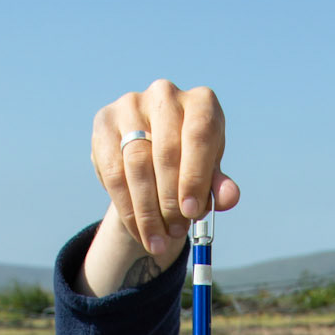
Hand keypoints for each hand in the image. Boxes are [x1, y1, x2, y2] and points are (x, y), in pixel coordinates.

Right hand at [89, 80, 239, 268]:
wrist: (152, 157)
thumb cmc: (189, 165)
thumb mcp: (208, 176)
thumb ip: (218, 186)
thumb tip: (229, 198)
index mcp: (201, 102)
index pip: (199, 135)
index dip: (195, 177)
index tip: (192, 212)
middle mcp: (165, 95)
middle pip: (166, 152)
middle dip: (170, 200)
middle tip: (174, 232)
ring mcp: (131, 105)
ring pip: (137, 163)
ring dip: (147, 210)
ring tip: (158, 240)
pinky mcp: (104, 122)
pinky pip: (113, 171)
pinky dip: (126, 207)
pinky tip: (138, 230)